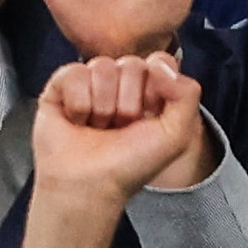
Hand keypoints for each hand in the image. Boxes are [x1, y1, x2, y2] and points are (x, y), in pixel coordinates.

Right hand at [33, 55, 212, 202]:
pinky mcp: (61, 87)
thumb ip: (187, 93)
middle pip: (131, 64)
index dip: (156, 86)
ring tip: (98, 128)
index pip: (159, 60)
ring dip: (103, 106)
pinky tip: (77, 121)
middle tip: (120, 127)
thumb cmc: (130, 164)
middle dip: (128, 102)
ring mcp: (91, 83)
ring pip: (102, 66)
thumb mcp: (176, 134)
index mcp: (150, 89)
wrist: (89, 186)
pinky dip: (78, 103)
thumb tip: (159, 64)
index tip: (150, 113)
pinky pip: (74, 73)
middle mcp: (120, 83)